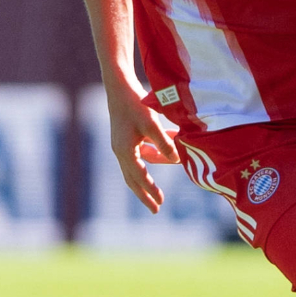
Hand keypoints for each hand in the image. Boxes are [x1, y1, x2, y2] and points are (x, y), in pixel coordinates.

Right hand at [104, 87, 179, 213]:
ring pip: (135, 169)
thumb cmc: (135, 104)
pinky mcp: (126, 137)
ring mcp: (122, 145)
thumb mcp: (152, 123)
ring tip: (157, 193)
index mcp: (125, 151)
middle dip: (144, 194)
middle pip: (132, 179)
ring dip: (147, 180)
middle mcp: (121, 151)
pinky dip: (151, 160)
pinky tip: (165, 158)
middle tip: (155, 210)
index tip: (160, 203)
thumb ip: (164, 142)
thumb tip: (176, 159)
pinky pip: (140, 155)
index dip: (150, 190)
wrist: (119, 86)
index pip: (139, 177)